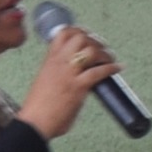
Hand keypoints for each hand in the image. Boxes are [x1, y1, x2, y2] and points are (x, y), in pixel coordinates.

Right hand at [17, 25, 118, 140]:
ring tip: (110, 58)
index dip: (78, 30)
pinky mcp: (78, 87)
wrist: (34, 121)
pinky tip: (118, 68)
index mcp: (49, 60)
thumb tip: (74, 77)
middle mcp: (59, 63)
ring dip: (105, 52)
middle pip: (80, 37)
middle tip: (102, 48)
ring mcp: (69, 74)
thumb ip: (58, 74)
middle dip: (95, 40)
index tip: (88, 36)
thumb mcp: (45, 81)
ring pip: (90, 50)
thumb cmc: (37, 107)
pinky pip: (99, 71)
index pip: (63, 33)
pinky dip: (111, 68)